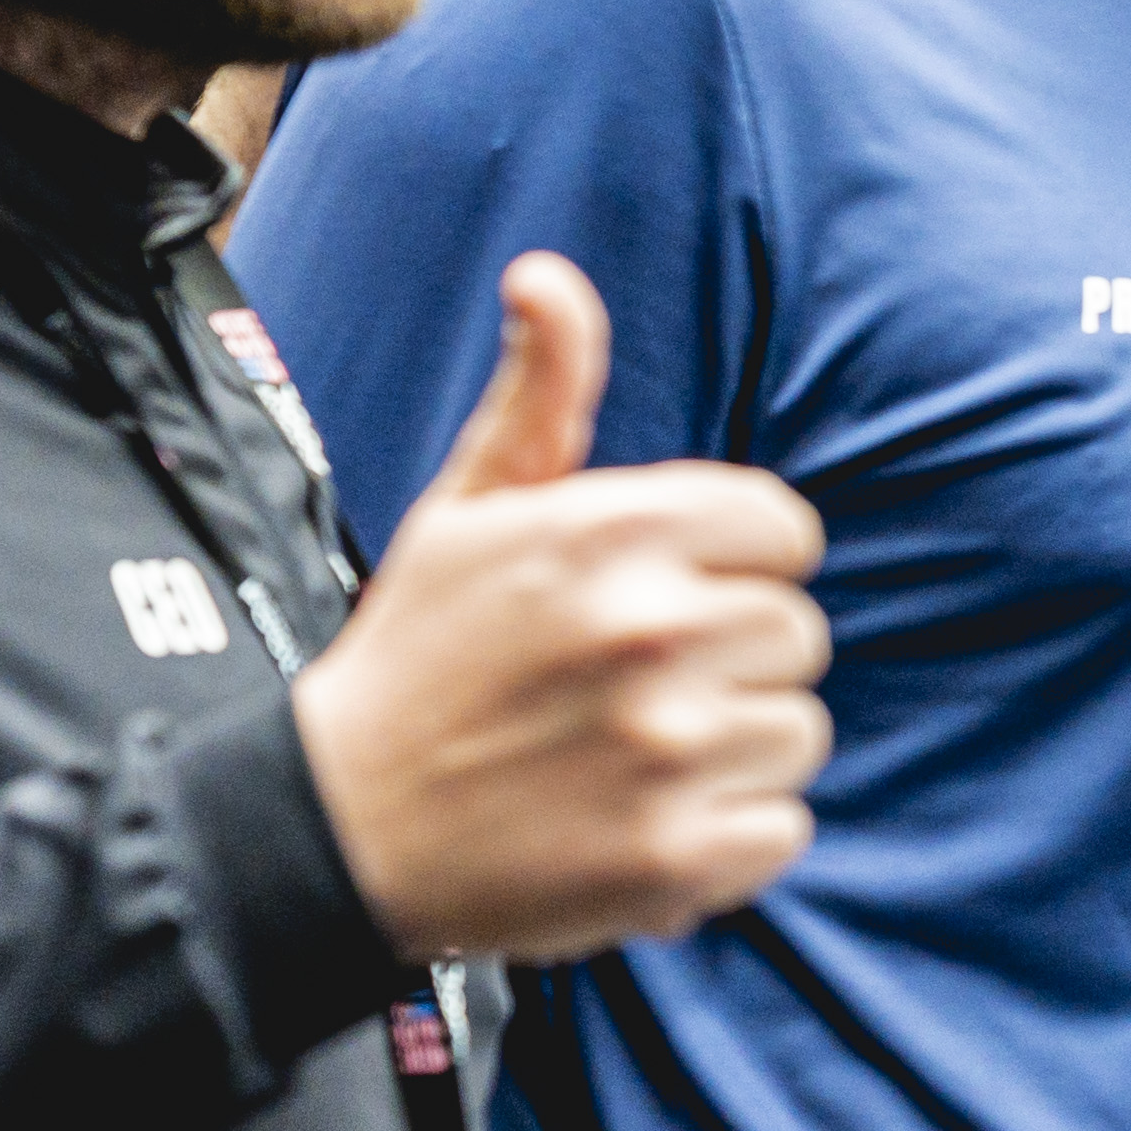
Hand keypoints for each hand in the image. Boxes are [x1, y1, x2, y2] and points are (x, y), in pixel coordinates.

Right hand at [296, 257, 833, 960]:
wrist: (334, 830)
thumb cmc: (418, 660)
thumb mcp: (467, 511)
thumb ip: (539, 396)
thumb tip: (548, 277)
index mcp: (613, 531)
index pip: (781, 531)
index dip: (729, 569)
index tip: (662, 603)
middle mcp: (651, 628)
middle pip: (794, 632)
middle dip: (725, 661)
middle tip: (621, 691)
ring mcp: (669, 744)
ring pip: (796, 730)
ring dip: (729, 753)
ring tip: (623, 759)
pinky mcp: (681, 852)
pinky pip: (782, 827)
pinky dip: (724, 840)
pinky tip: (636, 824)